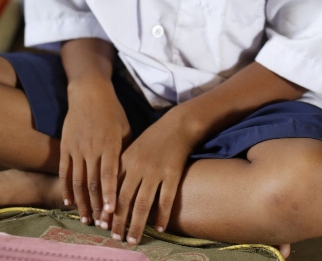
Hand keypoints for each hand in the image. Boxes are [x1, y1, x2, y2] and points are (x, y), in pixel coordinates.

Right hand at [59, 78, 131, 224]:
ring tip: (86, 219)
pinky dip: (66, 188)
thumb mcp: (125, 127)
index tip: (111, 211)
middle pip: (93, 183)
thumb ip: (126, 150)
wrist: (89, 92)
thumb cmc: (112, 110)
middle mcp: (92, 149)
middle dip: (96, 205)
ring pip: (78, 181)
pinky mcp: (65, 147)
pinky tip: (69, 202)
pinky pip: (64, 172)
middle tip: (100, 224)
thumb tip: (131, 173)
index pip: (109, 174)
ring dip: (82, 202)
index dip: (109, 194)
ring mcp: (77, 148)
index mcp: (110, 144)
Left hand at [102, 108, 195, 243]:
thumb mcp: (132, 149)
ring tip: (133, 240)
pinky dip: (162, 215)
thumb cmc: (152, 139)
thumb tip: (109, 195)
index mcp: (125, 160)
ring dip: (137, 225)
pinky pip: (166, 199)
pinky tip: (160, 228)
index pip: (111, 189)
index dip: (105, 208)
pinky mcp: (173, 173)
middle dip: (118, 222)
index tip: (101, 225)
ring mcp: (156, 171)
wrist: (177, 125)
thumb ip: (121, 169)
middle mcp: (138, 167)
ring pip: (143, 203)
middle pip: (125, 200)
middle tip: (115, 238)